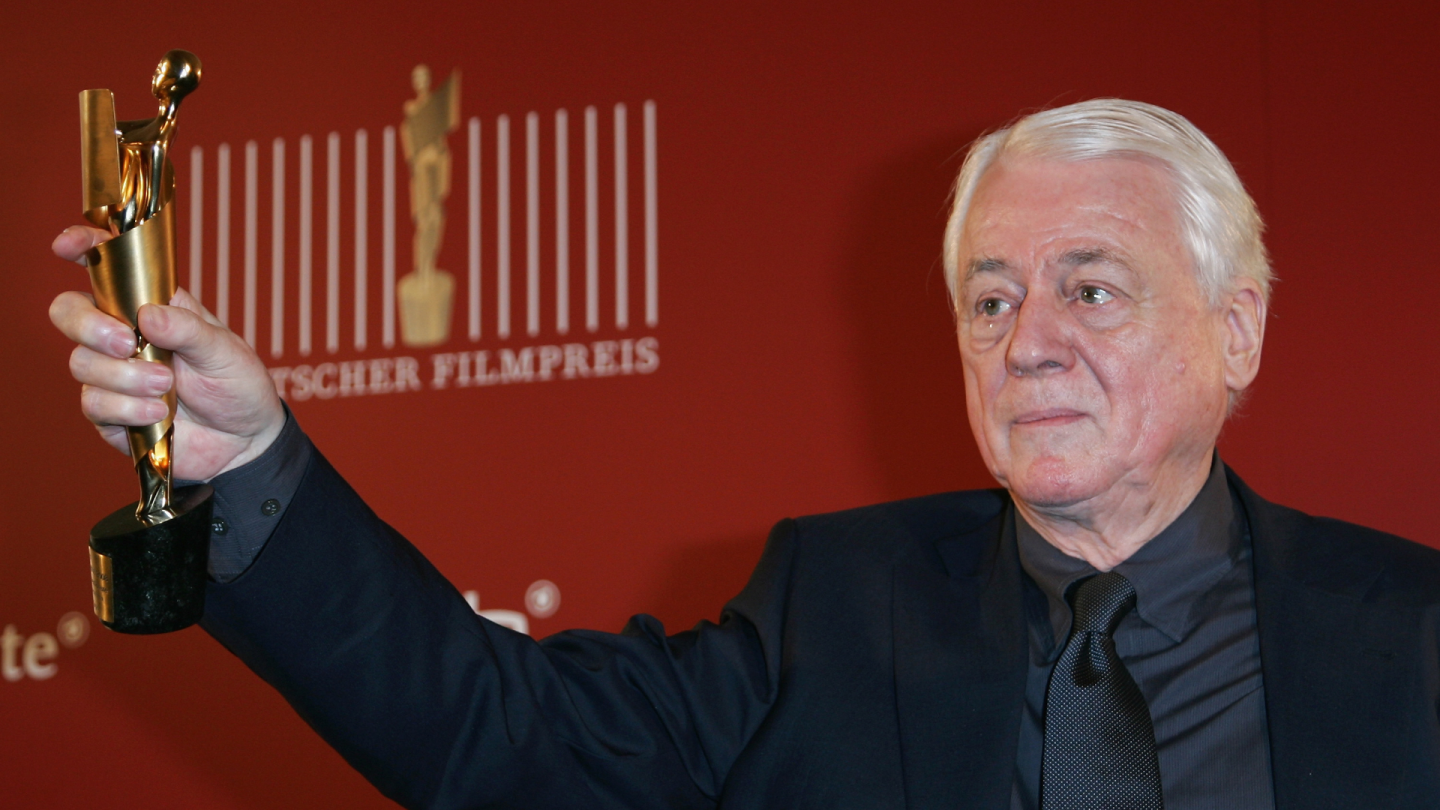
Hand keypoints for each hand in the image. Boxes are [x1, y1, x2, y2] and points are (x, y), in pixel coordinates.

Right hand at [50, 225, 285, 480]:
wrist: (244, 440)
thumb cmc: (236, 384)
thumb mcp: (224, 351)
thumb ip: (188, 330)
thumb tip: (148, 315)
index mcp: (151, 306)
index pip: (106, 269)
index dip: (82, 248)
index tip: (67, 246)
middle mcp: (123, 335)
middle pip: (69, 312)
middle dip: (89, 326)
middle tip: (127, 344)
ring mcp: (111, 374)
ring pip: (82, 363)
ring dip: (125, 377)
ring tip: (166, 387)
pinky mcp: (109, 412)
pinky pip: (95, 404)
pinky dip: (127, 409)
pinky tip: (158, 413)